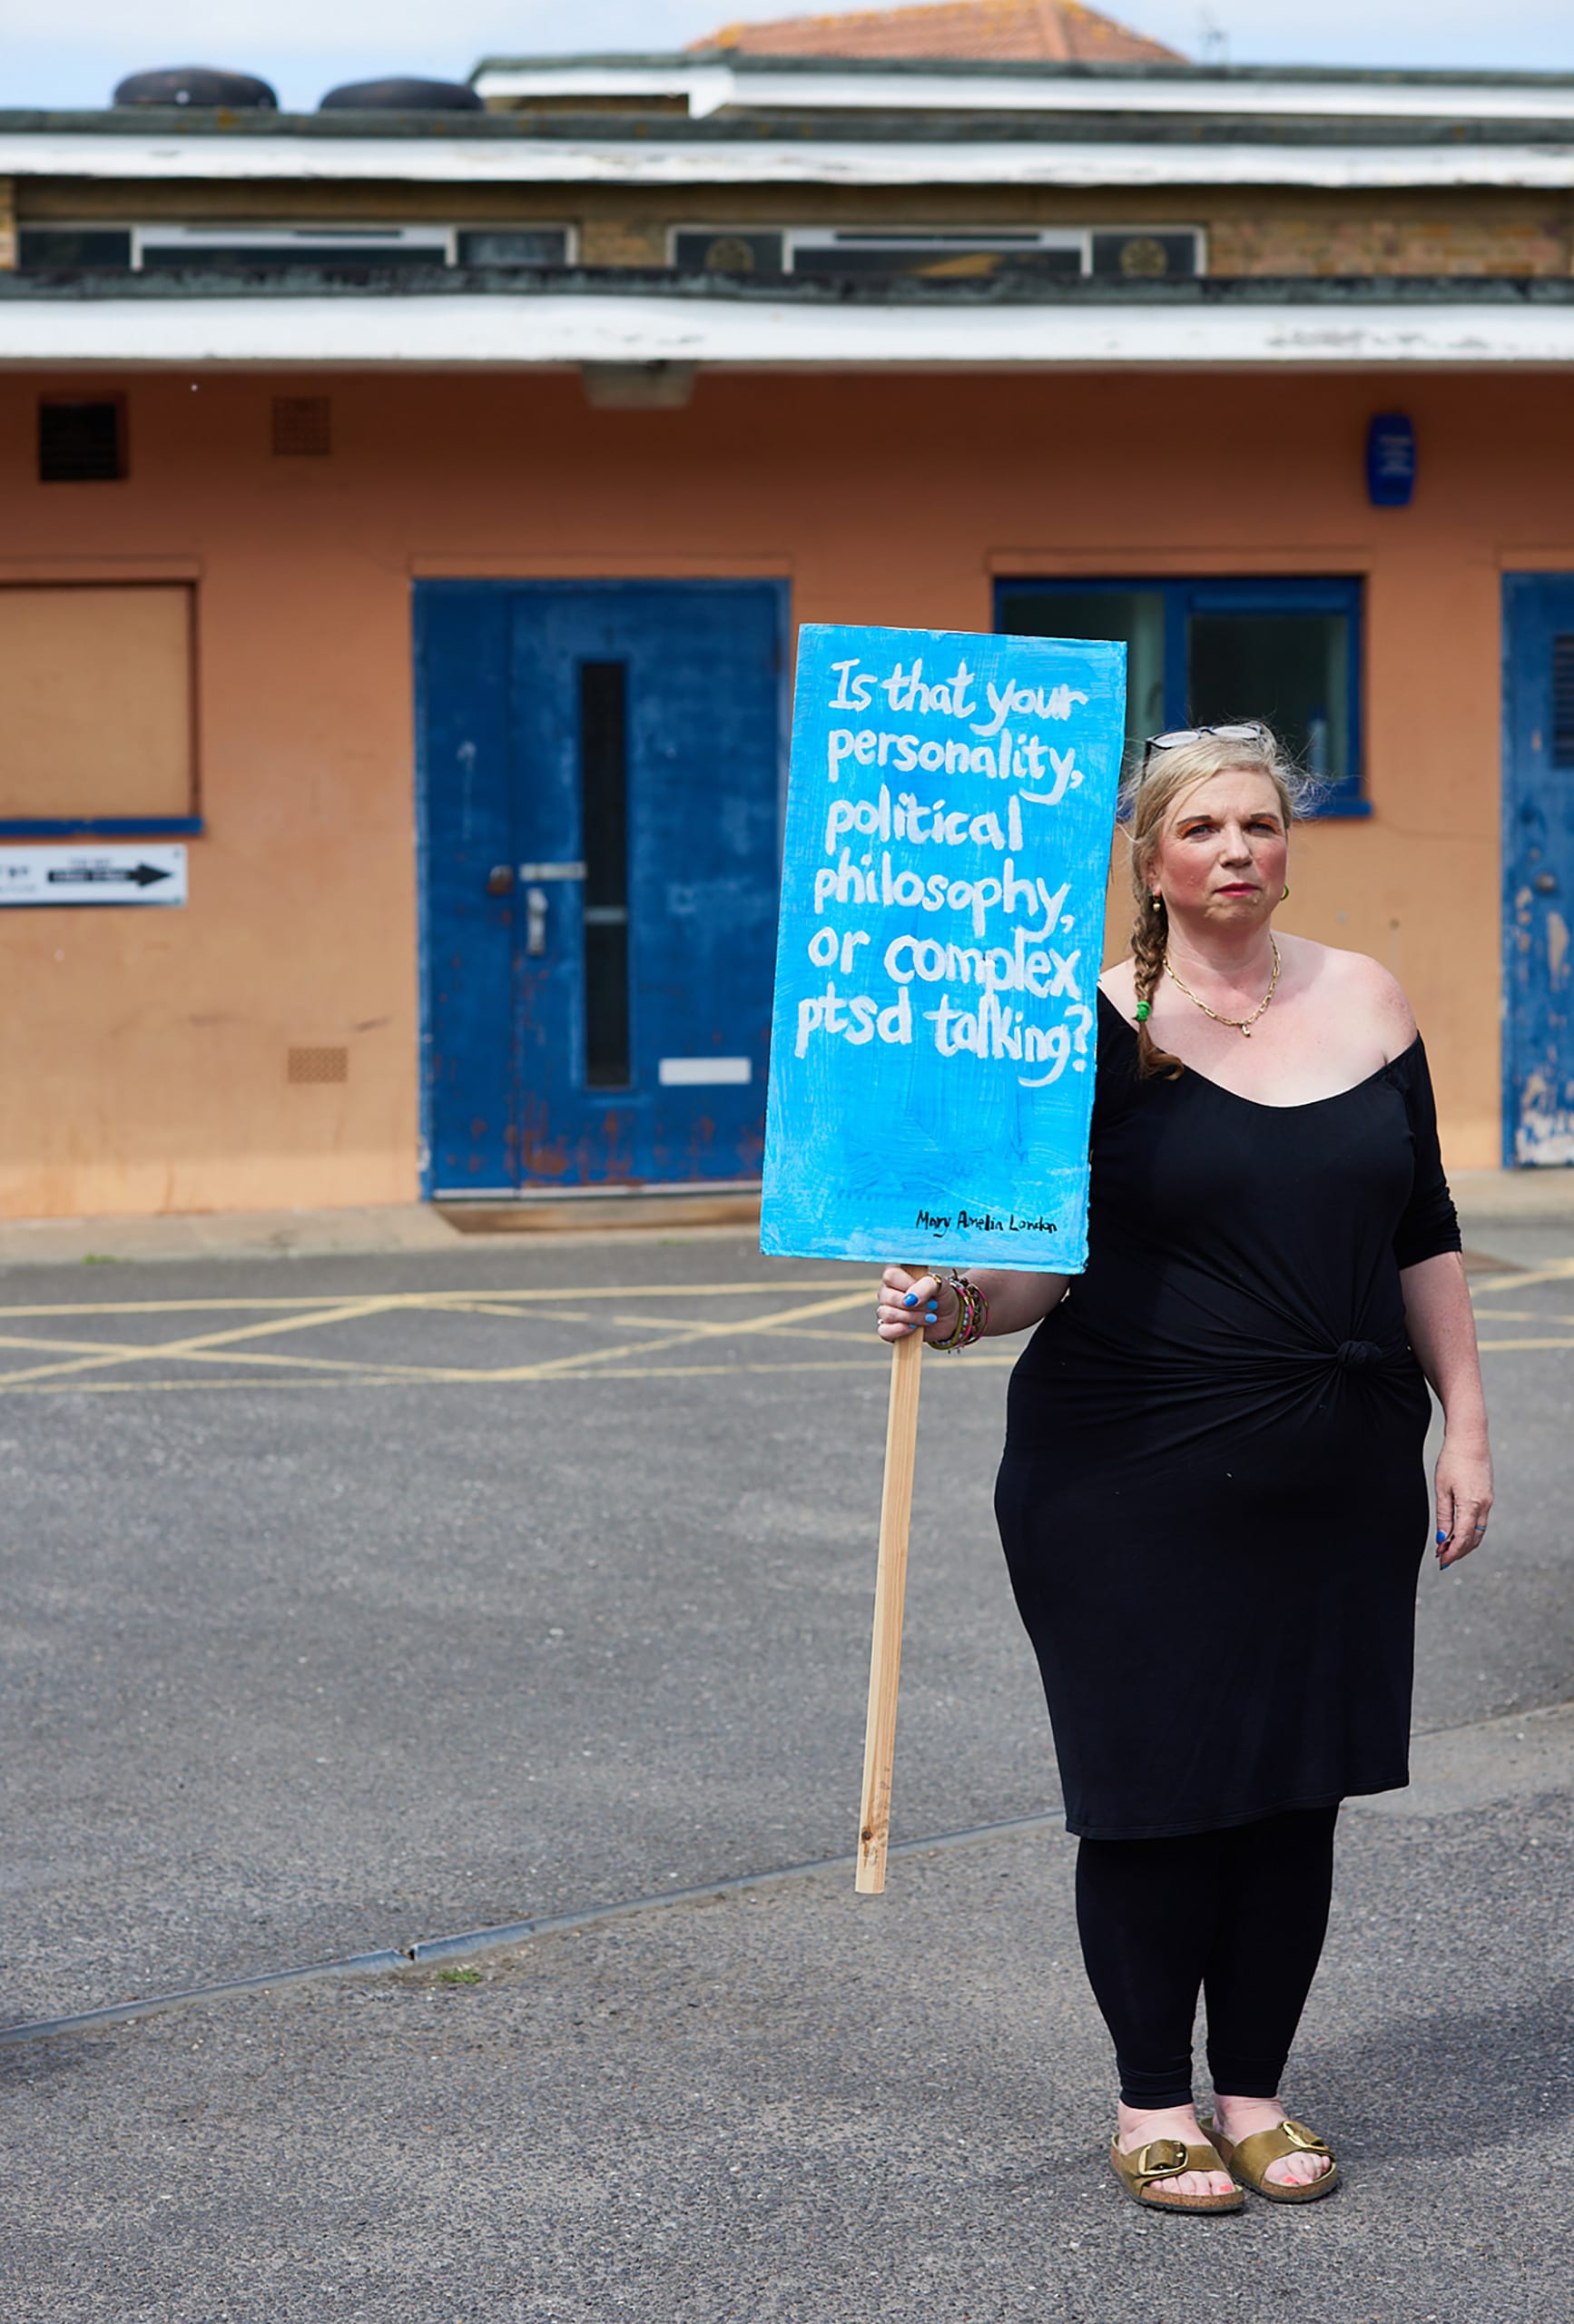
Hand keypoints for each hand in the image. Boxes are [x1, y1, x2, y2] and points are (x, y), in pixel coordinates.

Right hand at [876, 1265, 956, 1343]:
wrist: (948, 1316)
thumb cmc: (941, 1296)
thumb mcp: (939, 1285)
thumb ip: (925, 1286)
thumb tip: (909, 1300)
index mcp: (897, 1274)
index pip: (890, 1276)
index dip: (907, 1285)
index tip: (925, 1290)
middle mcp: (887, 1291)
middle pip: (887, 1296)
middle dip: (913, 1305)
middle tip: (932, 1306)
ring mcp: (886, 1310)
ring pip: (887, 1314)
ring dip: (911, 1318)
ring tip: (928, 1317)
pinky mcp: (888, 1329)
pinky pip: (884, 1331)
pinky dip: (900, 1330)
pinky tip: (914, 1328)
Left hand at [1434, 1433, 1492, 1567]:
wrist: (1471, 1440)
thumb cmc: (1452, 1461)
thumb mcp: (1442, 1489)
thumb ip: (1444, 1516)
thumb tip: (1442, 1539)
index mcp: (1471, 1505)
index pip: (1463, 1538)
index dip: (1452, 1552)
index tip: (1441, 1561)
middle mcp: (1484, 1506)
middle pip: (1473, 1539)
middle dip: (1459, 1552)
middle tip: (1443, 1559)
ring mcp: (1488, 1501)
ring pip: (1479, 1532)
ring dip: (1465, 1544)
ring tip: (1448, 1549)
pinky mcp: (1488, 1496)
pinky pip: (1481, 1521)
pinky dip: (1471, 1532)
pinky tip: (1458, 1532)